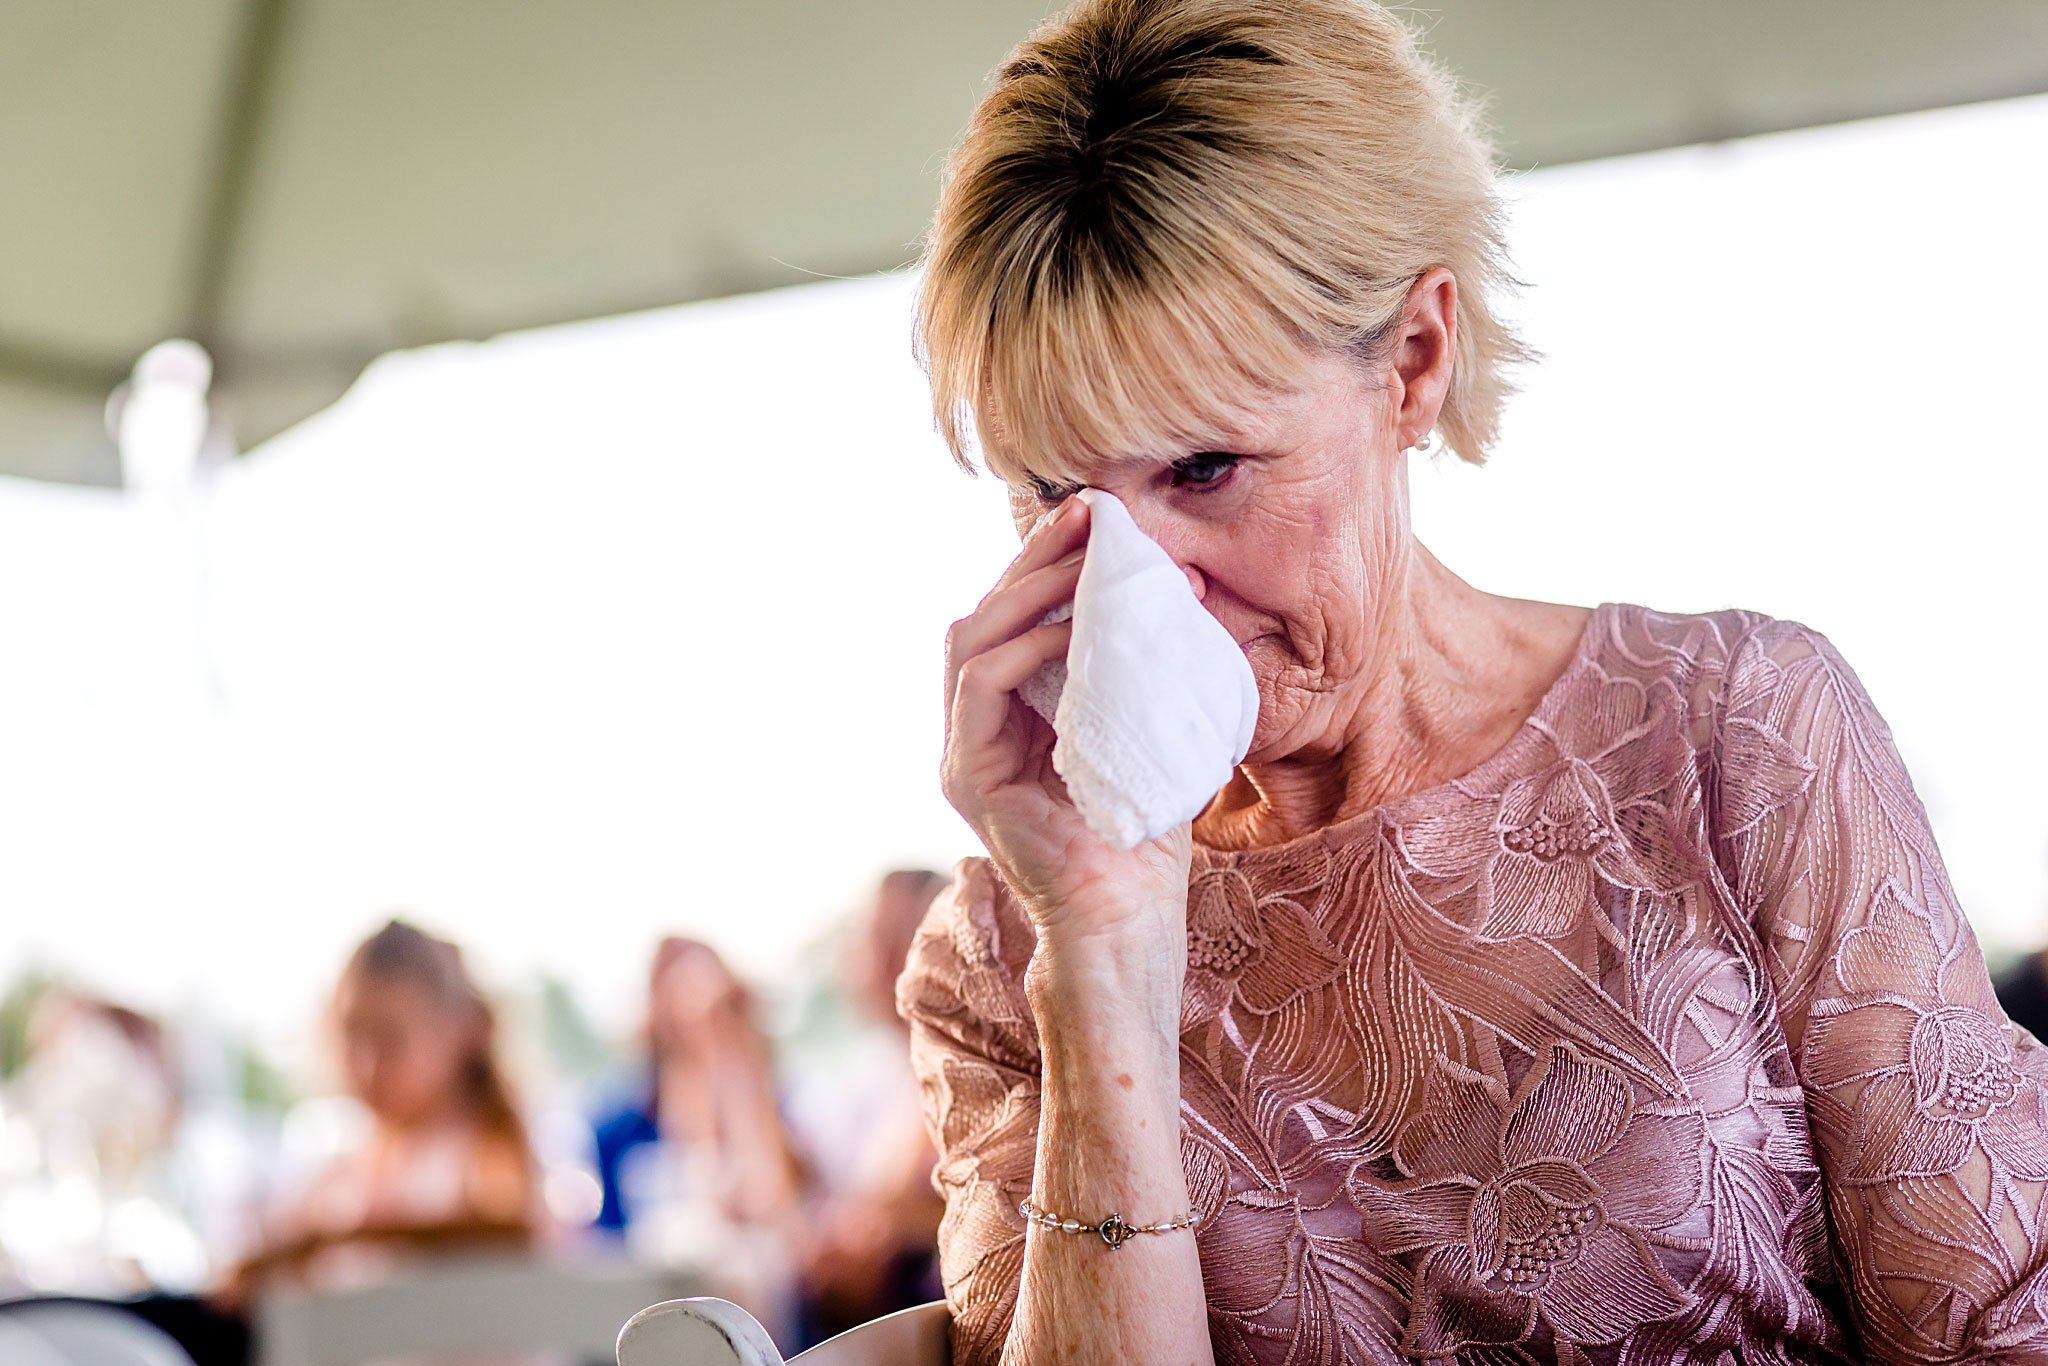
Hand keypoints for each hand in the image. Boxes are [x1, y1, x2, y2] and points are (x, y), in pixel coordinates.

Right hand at [941, 496, 1191, 963]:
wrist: (1131, 919)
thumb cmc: (1145, 833)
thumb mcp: (1143, 728)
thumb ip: (1140, 668)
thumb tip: (1183, 586)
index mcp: (1007, 718)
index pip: (1011, 621)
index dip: (1044, 564)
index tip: (1095, 517)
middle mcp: (973, 730)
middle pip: (983, 617)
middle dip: (1032, 560)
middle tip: (1087, 516)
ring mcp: (963, 754)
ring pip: (972, 641)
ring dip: (1028, 591)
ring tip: (1084, 559)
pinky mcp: (968, 778)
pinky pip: (982, 687)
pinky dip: (1025, 646)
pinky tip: (1073, 625)